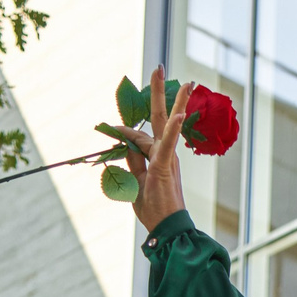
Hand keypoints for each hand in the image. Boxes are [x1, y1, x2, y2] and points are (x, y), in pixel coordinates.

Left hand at [119, 68, 190, 231]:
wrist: (166, 228)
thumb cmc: (153, 209)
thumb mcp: (136, 182)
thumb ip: (132, 162)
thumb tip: (123, 145)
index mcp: (158, 158)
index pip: (140, 137)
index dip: (125, 130)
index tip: (111, 126)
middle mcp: (165, 154)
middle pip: (160, 118)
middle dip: (158, 94)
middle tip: (158, 69)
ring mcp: (167, 158)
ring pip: (168, 125)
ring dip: (176, 102)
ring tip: (186, 82)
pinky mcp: (167, 166)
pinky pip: (168, 144)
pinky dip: (173, 129)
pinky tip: (178, 114)